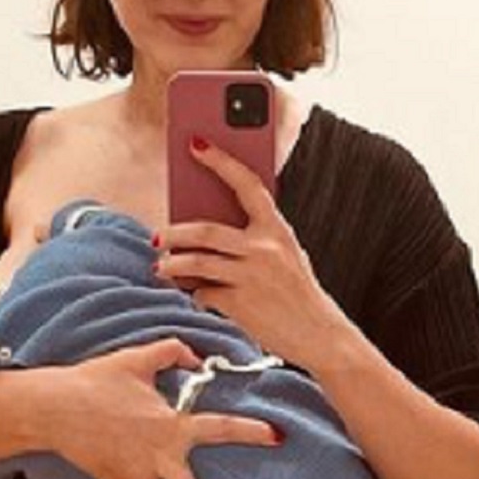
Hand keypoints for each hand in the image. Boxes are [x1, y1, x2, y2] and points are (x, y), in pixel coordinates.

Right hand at [43, 339, 279, 478]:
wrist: (53, 408)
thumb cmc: (96, 381)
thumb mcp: (139, 358)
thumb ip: (174, 352)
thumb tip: (196, 357)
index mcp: (169, 425)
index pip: (219, 428)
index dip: (251, 432)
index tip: (276, 435)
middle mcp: (156, 457)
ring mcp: (135, 476)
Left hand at [154, 140, 358, 369]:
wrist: (319, 334)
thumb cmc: (298, 291)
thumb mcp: (286, 254)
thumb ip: (256, 237)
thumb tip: (208, 229)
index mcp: (277, 229)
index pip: (246, 184)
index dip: (220, 161)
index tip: (196, 144)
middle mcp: (264, 248)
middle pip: (206, 230)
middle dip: (175, 232)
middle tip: (159, 236)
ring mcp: (251, 276)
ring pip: (196, 262)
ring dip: (171, 264)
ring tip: (161, 266)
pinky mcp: (240, 304)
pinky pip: (204, 293)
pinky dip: (194, 293)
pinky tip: (193, 294)